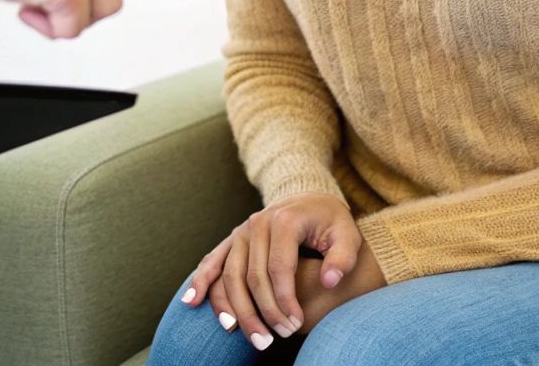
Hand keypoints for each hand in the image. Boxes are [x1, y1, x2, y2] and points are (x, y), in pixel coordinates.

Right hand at [180, 192, 384, 348]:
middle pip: (251, 276)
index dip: (285, 299)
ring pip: (229, 274)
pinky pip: (212, 261)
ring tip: (241, 334)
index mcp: (284, 221)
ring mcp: (240, 232)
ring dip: (233, 307)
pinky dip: (201, 281)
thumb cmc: (330, 222)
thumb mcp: (347, 234)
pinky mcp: (232, 240)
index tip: (295, 325)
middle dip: (261, 311)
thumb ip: (343, 257)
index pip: (279, 267)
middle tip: (273, 339)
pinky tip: (191, 301)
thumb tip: (329, 281)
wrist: (308, 199)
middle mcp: (256, 224)